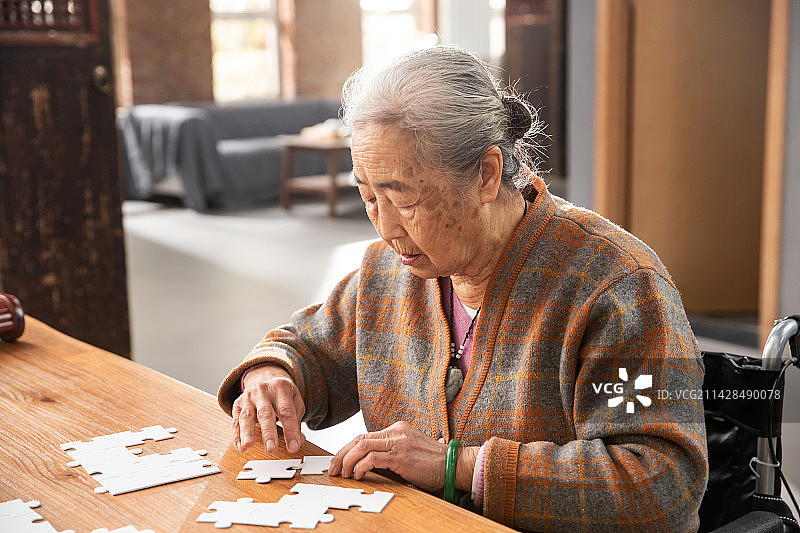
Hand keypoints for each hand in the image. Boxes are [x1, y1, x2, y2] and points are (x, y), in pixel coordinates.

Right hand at [232, 364, 305, 454]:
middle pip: (265, 413)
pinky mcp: (238, 404)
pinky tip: (241, 446)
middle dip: (268, 432)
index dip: (290, 430)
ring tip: (248, 446)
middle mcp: (263, 391)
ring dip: (247, 432)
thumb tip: (298, 440)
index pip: (287, 411)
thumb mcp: (294, 400)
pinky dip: (237, 435)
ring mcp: (248, 397)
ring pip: (246, 416)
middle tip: (271, 449)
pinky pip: (236, 421)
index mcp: (281, 388)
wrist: (264, 376)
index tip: (293, 447)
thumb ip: (296, 420)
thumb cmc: (281, 393)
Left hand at [329, 421, 478, 492]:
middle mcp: (396, 432)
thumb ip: (389, 454)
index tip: (338, 461)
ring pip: (362, 446)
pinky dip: (361, 467)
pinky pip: (373, 458)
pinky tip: (358, 475)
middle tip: (333, 468)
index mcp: (397, 429)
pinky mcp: (401, 456)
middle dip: (342, 454)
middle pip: (359, 439)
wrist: (453, 464)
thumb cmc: (433, 463)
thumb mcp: (408, 453)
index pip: (365, 436)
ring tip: (343, 473)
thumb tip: (365, 465)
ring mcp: (398, 442)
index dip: (348, 449)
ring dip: (348, 461)